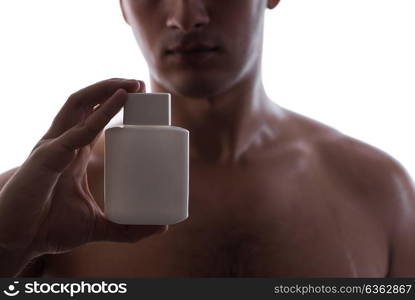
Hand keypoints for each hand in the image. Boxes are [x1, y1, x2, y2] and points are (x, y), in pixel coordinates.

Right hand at [0, 78, 167, 260]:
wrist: (17, 243)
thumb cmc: (49, 229)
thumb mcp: (97, 226)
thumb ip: (127, 229)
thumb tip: (163, 228)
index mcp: (74, 153)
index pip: (95, 119)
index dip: (114, 105)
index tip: (142, 100)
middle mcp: (63, 143)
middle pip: (87, 104)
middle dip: (111, 88)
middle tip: (140, 84)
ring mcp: (53, 146)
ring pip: (78, 106)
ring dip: (104, 90)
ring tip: (130, 84)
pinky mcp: (46, 157)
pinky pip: (76, 131)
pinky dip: (98, 116)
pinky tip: (118, 101)